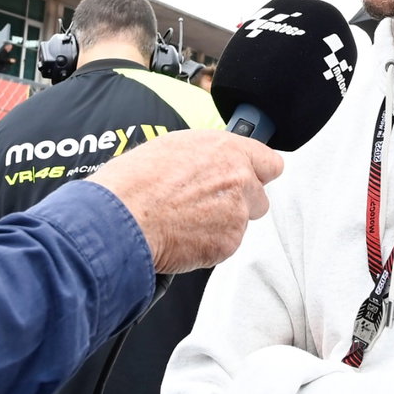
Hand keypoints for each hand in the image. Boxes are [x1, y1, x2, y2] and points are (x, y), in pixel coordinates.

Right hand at [89, 129, 283, 273]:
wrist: (123, 217)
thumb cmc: (137, 180)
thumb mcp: (174, 147)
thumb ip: (207, 156)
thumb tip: (213, 163)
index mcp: (228, 150)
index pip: (270, 163)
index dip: (258, 173)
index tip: (249, 178)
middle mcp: (240, 180)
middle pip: (259, 198)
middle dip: (239, 204)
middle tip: (207, 206)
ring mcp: (237, 215)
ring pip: (240, 224)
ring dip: (220, 225)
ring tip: (184, 221)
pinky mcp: (227, 244)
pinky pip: (224, 245)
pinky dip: (208, 245)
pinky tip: (181, 236)